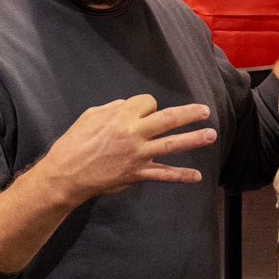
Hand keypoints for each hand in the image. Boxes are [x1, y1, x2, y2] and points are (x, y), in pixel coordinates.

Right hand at [43, 94, 216, 201]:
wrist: (67, 174)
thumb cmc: (75, 142)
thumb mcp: (91, 115)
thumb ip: (114, 108)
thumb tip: (129, 106)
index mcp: (122, 116)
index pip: (148, 103)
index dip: (147, 105)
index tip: (142, 112)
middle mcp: (134, 134)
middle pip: (169, 119)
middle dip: (190, 113)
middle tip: (205, 111)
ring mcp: (138, 155)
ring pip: (172, 145)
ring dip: (194, 139)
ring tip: (211, 135)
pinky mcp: (138, 174)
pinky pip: (163, 175)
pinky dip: (181, 176)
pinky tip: (196, 176)